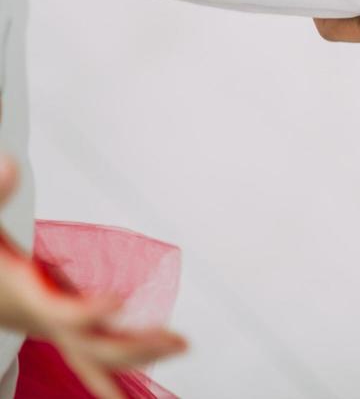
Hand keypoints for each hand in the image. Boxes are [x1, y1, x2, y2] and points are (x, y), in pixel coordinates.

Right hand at [0, 157, 185, 398]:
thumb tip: (12, 164)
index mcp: (25, 295)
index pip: (59, 312)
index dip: (86, 311)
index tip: (117, 302)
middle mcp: (41, 318)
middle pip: (90, 346)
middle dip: (134, 348)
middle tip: (180, 341)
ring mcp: (52, 326)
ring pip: (97, 351)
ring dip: (139, 354)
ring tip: (182, 346)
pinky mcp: (60, 322)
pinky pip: (94, 347)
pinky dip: (121, 356)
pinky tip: (151, 357)